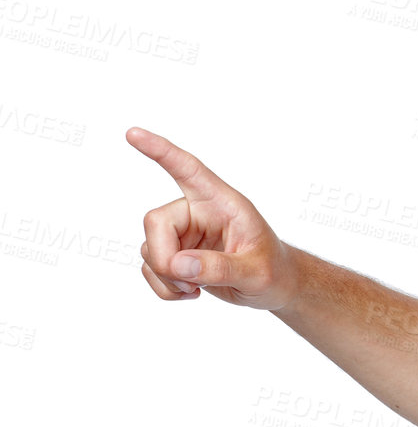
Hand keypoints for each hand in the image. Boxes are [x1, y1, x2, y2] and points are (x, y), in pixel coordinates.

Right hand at [129, 126, 300, 310]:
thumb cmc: (274, 270)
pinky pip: (151, 268)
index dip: (161, 151)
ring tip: (197, 289)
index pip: (188, 170)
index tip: (133, 133)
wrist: (275, 287)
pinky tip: (191, 293)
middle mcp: (197, 212)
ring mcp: (183, 233)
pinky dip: (164, 287)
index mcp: (222, 203)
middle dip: (164, 258)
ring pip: (149, 249)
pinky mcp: (175, 254)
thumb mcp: (257, 272)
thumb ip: (221, 267)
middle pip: (155, 222)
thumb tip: (179, 264)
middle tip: (188, 283)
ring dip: (168, 278)